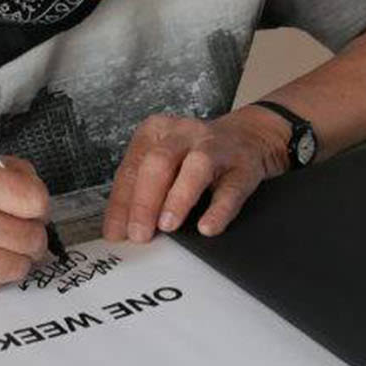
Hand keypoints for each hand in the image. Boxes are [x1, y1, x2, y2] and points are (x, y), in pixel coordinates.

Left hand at [102, 109, 288, 243]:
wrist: (248, 136)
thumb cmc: (194, 155)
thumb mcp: (164, 163)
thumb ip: (142, 190)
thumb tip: (123, 229)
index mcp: (155, 131)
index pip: (131, 168)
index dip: (121, 204)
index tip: (117, 233)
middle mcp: (183, 134)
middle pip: (157, 163)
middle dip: (144, 202)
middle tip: (139, 234)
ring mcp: (215, 147)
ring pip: (195, 167)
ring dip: (178, 198)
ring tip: (167, 225)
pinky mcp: (243, 167)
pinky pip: (230, 189)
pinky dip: (218, 210)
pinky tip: (207, 226)